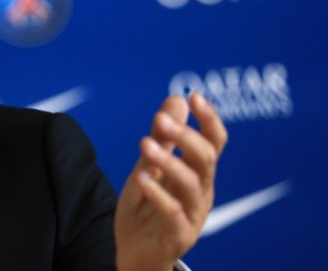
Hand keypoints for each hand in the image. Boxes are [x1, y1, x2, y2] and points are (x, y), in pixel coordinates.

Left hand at [114, 93, 227, 270]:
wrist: (135, 254)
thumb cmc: (145, 209)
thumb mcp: (149, 168)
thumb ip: (162, 139)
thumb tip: (176, 99)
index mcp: (198, 174)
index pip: (214, 143)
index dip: (209, 119)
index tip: (194, 95)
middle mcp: (202, 192)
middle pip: (205, 158)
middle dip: (185, 136)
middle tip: (160, 119)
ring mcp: (193, 215)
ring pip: (191, 183)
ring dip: (169, 160)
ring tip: (144, 144)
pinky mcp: (179, 236)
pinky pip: (172, 212)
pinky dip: (157, 193)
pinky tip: (140, 178)